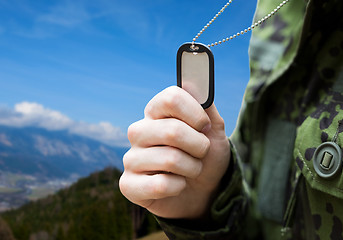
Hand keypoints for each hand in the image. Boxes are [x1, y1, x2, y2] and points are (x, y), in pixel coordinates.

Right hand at [119, 86, 230, 218]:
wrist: (205, 192)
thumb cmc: (207, 157)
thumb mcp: (214, 131)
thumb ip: (206, 106)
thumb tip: (192, 82)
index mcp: (156, 112)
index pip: (170, 98)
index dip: (195, 113)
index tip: (205, 126)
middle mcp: (138, 131)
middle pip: (172, 130)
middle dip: (199, 146)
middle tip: (202, 153)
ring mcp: (131, 158)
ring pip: (170, 159)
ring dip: (192, 168)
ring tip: (190, 170)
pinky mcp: (128, 185)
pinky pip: (160, 185)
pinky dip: (179, 187)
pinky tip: (176, 186)